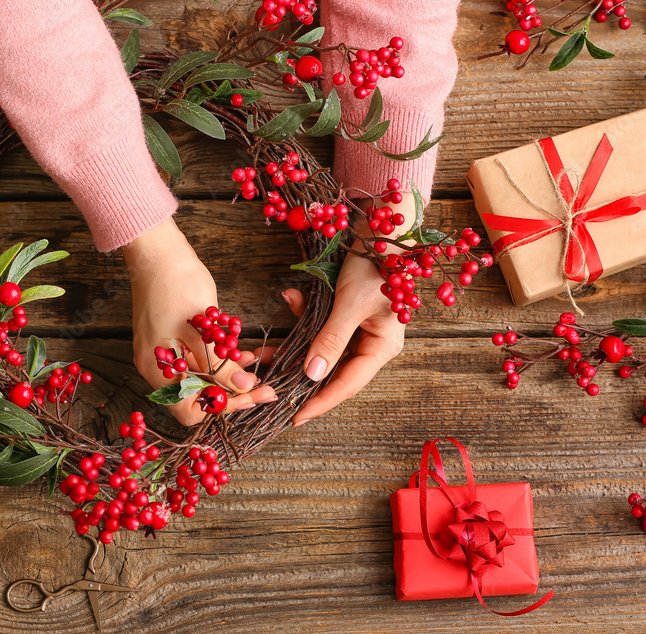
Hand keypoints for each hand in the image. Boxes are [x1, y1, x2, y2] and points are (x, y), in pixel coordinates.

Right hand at [122, 218, 275, 425]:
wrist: (156, 251)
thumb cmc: (176, 284)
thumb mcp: (205, 329)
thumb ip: (222, 365)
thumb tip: (245, 388)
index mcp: (157, 371)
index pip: (190, 410)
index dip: (224, 406)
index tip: (254, 394)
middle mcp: (155, 368)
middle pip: (195, 398)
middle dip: (230, 392)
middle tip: (262, 385)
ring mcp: (160, 353)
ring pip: (198, 380)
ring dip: (226, 376)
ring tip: (254, 366)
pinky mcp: (167, 338)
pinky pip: (194, 362)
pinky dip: (217, 361)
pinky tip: (239, 351)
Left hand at [279, 252, 405, 425]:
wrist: (379, 228)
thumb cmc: (373, 265)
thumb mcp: (349, 304)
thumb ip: (330, 340)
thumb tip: (312, 375)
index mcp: (381, 347)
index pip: (347, 384)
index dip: (320, 401)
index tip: (295, 416)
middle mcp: (370, 343)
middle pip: (331, 370)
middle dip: (298, 375)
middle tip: (269, 388)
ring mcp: (357, 329)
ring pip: (319, 350)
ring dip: (293, 346)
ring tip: (263, 352)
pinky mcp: (343, 315)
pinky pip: (318, 326)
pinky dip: (302, 317)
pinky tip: (289, 298)